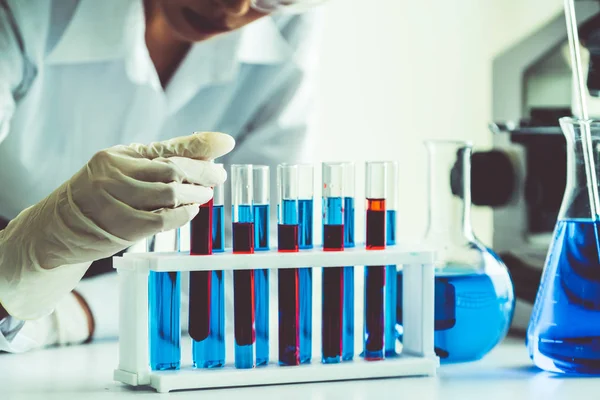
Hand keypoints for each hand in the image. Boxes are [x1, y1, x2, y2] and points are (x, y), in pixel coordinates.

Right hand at [0, 132, 234, 319]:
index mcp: (118, 155)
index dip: (201, 146)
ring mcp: (115, 200)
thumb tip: (210, 152)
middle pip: (172, 169)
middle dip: (203, 173)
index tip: (227, 143)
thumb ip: (162, 160)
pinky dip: (182, 215)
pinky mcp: (120, 226)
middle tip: (218, 177)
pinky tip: (190, 211)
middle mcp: (114, 173)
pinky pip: (162, 220)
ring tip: (205, 195)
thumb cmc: (100, 195)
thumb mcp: (124, 169)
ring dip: (195, 195)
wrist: (58, 228)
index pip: (168, 148)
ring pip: (170, 193)